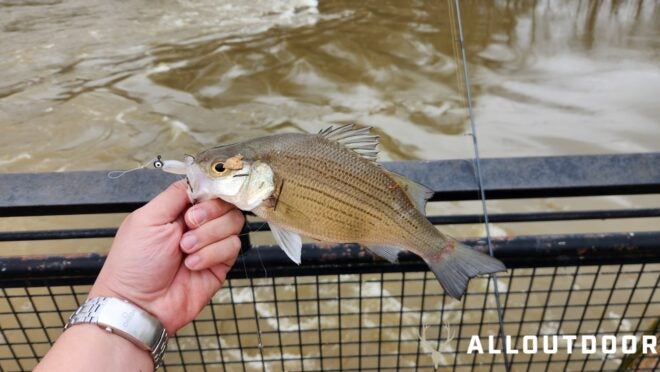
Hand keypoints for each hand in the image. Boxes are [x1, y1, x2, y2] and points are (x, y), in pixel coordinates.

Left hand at [89, 180, 243, 333]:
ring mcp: (210, 243)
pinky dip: (212, 254)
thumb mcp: (147, 219)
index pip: (208, 188)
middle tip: (188, 226)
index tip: (196, 204)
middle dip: (209, 214)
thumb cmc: (134, 264)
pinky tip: (192, 265)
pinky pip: (232, 247)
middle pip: (225, 203)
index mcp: (177, 209)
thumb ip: (175, 195)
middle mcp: (197, 224)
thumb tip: (198, 178)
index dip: (209, 192)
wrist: (139, 304)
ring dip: (208, 236)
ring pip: (233, 223)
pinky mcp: (220, 264)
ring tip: (186, 250)